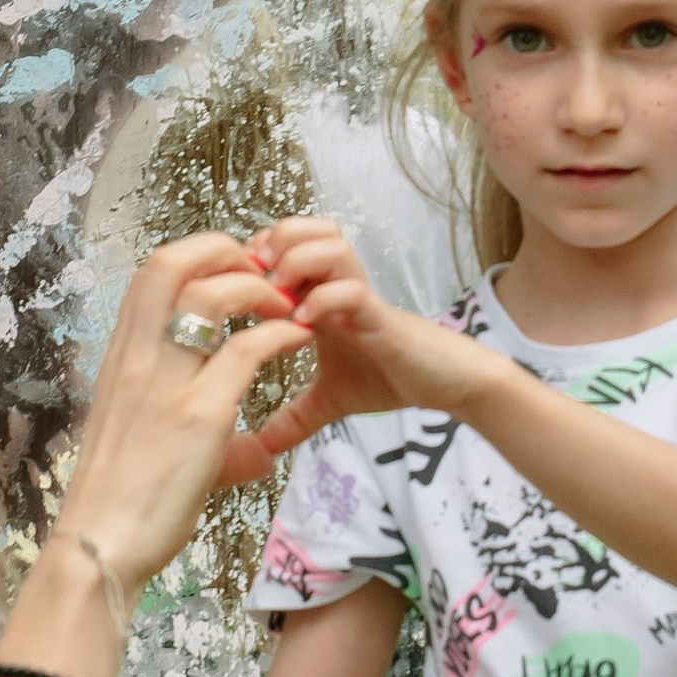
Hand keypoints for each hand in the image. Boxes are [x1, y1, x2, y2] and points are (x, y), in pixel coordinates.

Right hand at [51, 235, 310, 593]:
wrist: (101, 545)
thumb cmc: (123, 501)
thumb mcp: (153, 447)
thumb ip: (205, 435)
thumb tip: (259, 454)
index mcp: (122, 358)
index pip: (152, 273)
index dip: (199, 255)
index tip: (235, 272)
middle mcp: (137, 358)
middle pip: (171, 262)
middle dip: (224, 250)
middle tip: (264, 273)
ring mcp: (166, 384)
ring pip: (211, 295)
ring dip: (259, 288)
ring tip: (287, 305)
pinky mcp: (198, 416)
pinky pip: (247, 350)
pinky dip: (282, 333)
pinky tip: (301, 339)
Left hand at [217, 216, 488, 481]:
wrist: (441, 385)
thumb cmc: (388, 378)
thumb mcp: (329, 401)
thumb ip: (295, 418)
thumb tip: (262, 448)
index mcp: (321, 294)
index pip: (286, 243)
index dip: (258, 251)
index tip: (235, 282)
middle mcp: (339, 286)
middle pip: (307, 228)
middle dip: (275, 242)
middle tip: (253, 277)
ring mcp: (361, 297)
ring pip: (331, 246)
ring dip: (298, 262)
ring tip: (279, 295)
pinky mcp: (381, 316)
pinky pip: (353, 290)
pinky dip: (325, 299)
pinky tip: (305, 324)